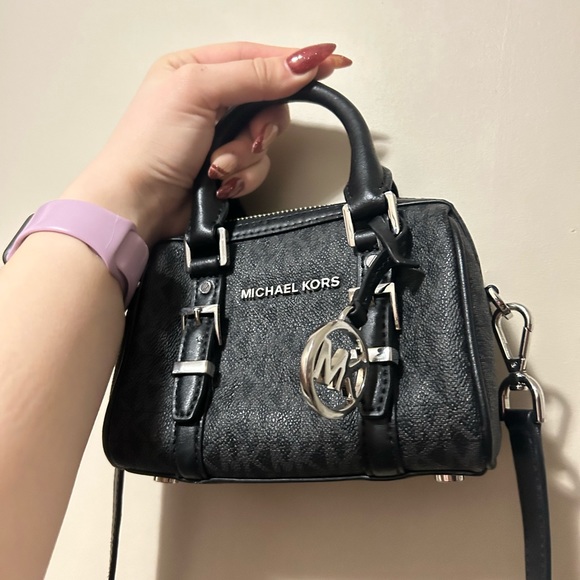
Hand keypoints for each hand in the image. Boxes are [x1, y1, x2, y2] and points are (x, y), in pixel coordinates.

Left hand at [61, 42, 350, 244]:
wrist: (137, 204)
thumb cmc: (150, 144)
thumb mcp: (197, 92)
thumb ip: (252, 75)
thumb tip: (300, 64)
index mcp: (197, 68)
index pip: (258, 56)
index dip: (294, 60)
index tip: (329, 62)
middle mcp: (212, 99)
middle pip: (269, 100)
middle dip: (261, 125)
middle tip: (247, 137)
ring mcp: (220, 135)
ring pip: (266, 138)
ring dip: (247, 156)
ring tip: (219, 165)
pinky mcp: (228, 166)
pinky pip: (258, 166)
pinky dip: (243, 175)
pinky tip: (220, 181)